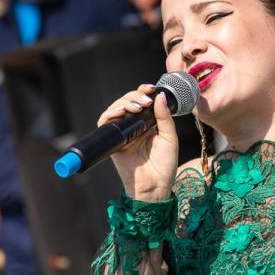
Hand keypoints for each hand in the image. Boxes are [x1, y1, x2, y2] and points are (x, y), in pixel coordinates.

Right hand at [96, 84, 178, 200]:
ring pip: (117, 108)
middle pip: (128, 101)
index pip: (143, 101)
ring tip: (135, 107)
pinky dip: (110, 114)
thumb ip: (165, 117)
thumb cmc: (165, 165)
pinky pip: (105, 122)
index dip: (144, 91)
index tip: (151, 88)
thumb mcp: (170, 138)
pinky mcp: (113, 141)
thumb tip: (160, 96)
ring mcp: (123, 132)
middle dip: (135, 96)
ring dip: (124, 102)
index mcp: (149, 123)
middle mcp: (135, 125)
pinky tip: (120, 112)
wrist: (154, 186)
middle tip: (144, 101)